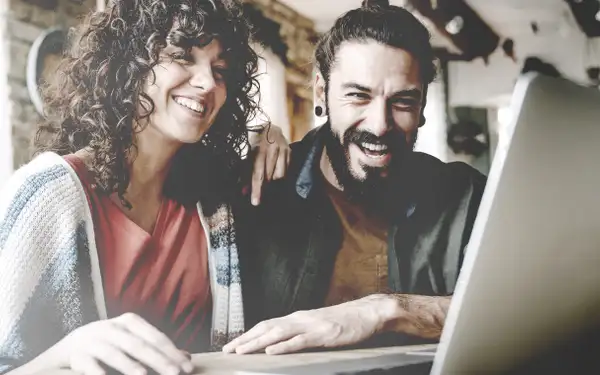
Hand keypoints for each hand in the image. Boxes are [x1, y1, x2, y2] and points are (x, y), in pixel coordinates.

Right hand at [49, 313, 193, 374]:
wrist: (69, 347)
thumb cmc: (110, 344)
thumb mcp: (133, 341)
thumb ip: (157, 349)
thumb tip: (186, 357)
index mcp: (130, 322)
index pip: (155, 337)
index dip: (172, 352)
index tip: (187, 367)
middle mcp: (112, 327)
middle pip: (139, 345)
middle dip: (159, 360)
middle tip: (175, 374)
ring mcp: (93, 340)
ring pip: (115, 353)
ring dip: (129, 365)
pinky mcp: (77, 354)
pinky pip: (89, 364)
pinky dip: (97, 372)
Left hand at [222, 296, 391, 354]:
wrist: (367, 313)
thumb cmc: (345, 321)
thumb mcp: (318, 325)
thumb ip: (301, 331)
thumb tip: (284, 341)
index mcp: (298, 317)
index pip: (267, 324)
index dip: (249, 334)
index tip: (233, 344)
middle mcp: (300, 319)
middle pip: (267, 327)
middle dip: (246, 339)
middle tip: (228, 350)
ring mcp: (311, 326)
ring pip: (278, 333)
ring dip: (257, 342)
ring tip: (241, 350)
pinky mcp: (322, 334)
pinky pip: (299, 341)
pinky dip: (283, 346)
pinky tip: (270, 351)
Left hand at [248, 124, 290, 205]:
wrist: (269, 127)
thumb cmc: (255, 142)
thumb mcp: (247, 155)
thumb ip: (245, 173)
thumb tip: (244, 192)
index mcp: (258, 148)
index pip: (258, 173)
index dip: (256, 189)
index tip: (255, 202)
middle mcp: (272, 147)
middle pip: (269, 176)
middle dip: (264, 188)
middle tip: (259, 196)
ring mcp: (284, 149)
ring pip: (280, 175)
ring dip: (273, 182)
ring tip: (267, 183)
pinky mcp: (291, 152)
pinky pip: (287, 171)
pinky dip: (281, 176)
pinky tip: (275, 176)